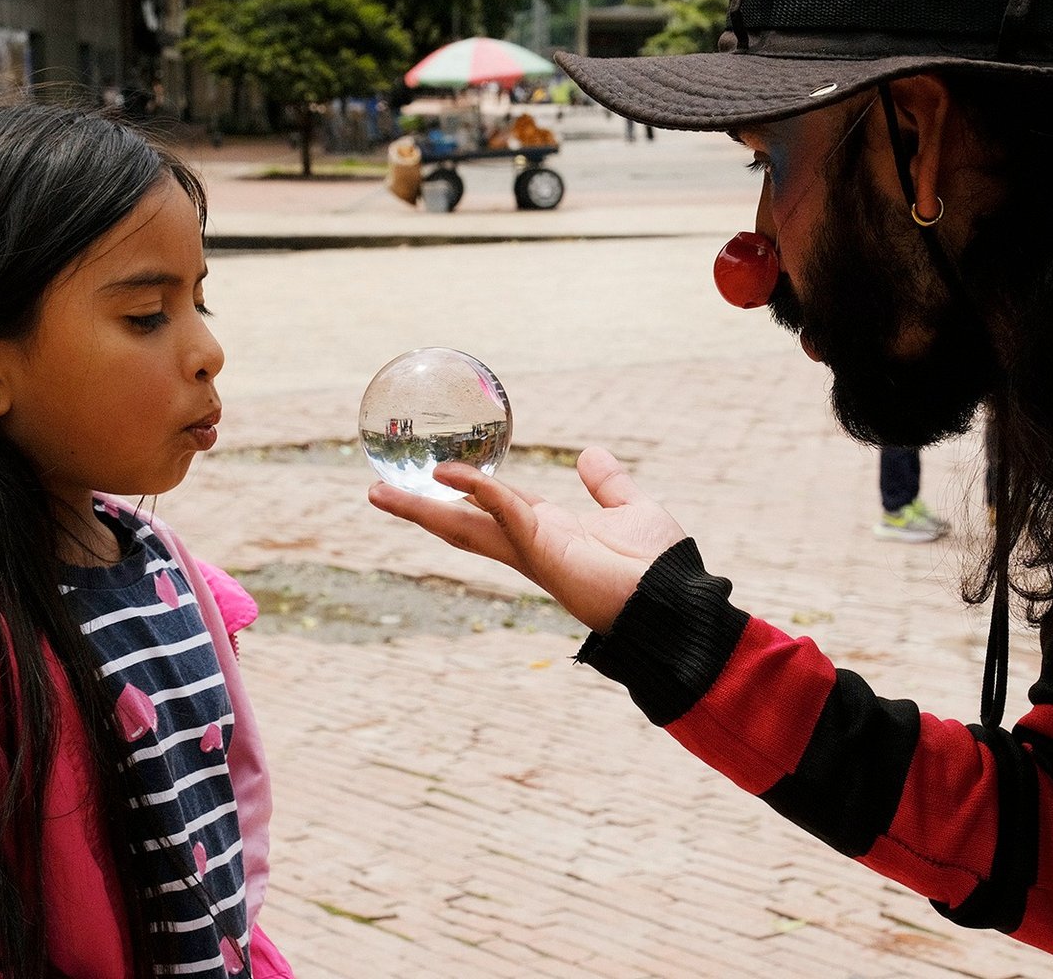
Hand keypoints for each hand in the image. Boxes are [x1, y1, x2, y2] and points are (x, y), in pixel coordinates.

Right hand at [367, 447, 685, 631]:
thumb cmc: (660, 564)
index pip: (492, 507)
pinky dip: (483, 494)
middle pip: (462, 523)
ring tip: (381, 493)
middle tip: (376, 492)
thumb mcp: (630, 508)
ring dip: (423, 509)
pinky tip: (454, 476)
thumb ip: (607, 485)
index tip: (430, 476)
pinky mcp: (545, 554)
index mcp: (547, 530)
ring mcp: (533, 552)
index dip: (462, 490)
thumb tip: (589, 454)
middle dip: (419, 509)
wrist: (677, 597)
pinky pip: (508, 516)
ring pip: (467, 527)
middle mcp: (532, 543)